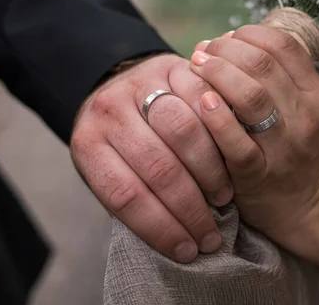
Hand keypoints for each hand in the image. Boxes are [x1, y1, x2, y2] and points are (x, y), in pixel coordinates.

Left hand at [71, 54, 232, 261]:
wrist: (120, 85)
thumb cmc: (119, 142)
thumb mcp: (111, 169)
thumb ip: (135, 194)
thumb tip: (179, 239)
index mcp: (88, 144)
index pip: (125, 194)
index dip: (160, 228)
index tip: (186, 251)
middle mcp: (109, 111)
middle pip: (158, 166)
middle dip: (190, 208)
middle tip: (210, 235)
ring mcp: (141, 85)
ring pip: (184, 132)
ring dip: (210, 172)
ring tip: (223, 199)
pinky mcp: (172, 66)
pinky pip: (204, 101)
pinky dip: (222, 132)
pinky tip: (230, 157)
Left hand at [189, 26, 318, 243]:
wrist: (304, 204)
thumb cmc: (290, 145)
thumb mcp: (297, 106)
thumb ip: (270, 74)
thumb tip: (223, 38)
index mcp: (315, 94)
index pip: (283, 46)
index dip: (249, 34)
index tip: (226, 37)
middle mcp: (305, 117)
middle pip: (262, 65)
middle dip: (226, 49)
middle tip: (203, 51)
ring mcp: (283, 146)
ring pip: (251, 97)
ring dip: (218, 74)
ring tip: (196, 67)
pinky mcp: (258, 173)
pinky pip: (236, 142)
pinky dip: (216, 118)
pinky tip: (201, 102)